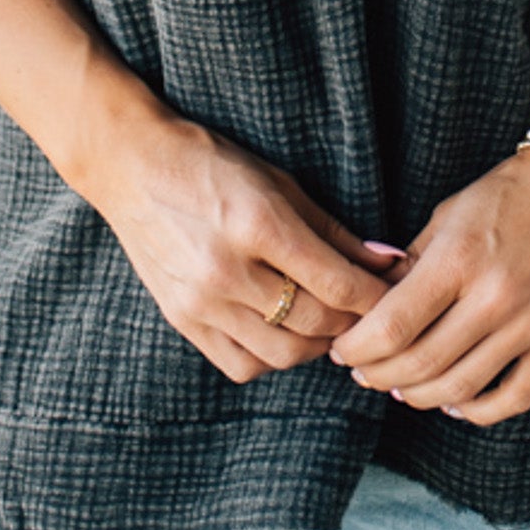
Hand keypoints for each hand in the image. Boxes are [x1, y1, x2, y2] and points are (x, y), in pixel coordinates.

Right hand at [90, 112, 410, 383]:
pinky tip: (284, 334)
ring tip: (329, 324)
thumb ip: (334, 230)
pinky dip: (273, 359)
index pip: (336, 283)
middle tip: (369, 311)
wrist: (132, 167)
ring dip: (316, 346)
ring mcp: (201, 302)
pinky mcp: (182, 321)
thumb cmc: (213, 164)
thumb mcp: (280, 183)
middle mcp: (228, 270)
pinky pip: (242, 365)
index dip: (375, 296)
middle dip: (352, 322)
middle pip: (314, 324)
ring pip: (283, 355)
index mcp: (257, 225)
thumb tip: (388, 262)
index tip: (397, 295)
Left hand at [326, 146, 529, 426]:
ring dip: (420, 395)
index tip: (343, 351)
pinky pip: (513, 398)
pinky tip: (454, 402)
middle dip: (380, 375)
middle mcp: (494, 297)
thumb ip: (411, 264)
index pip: (393, 325)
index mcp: (459, 258)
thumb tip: (372, 306)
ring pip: (460, 387)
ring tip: (400, 387)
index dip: (358, 348)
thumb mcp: (449, 215)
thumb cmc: (509, 193)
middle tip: (363, 372)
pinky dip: (478, 411)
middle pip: (420, 363)